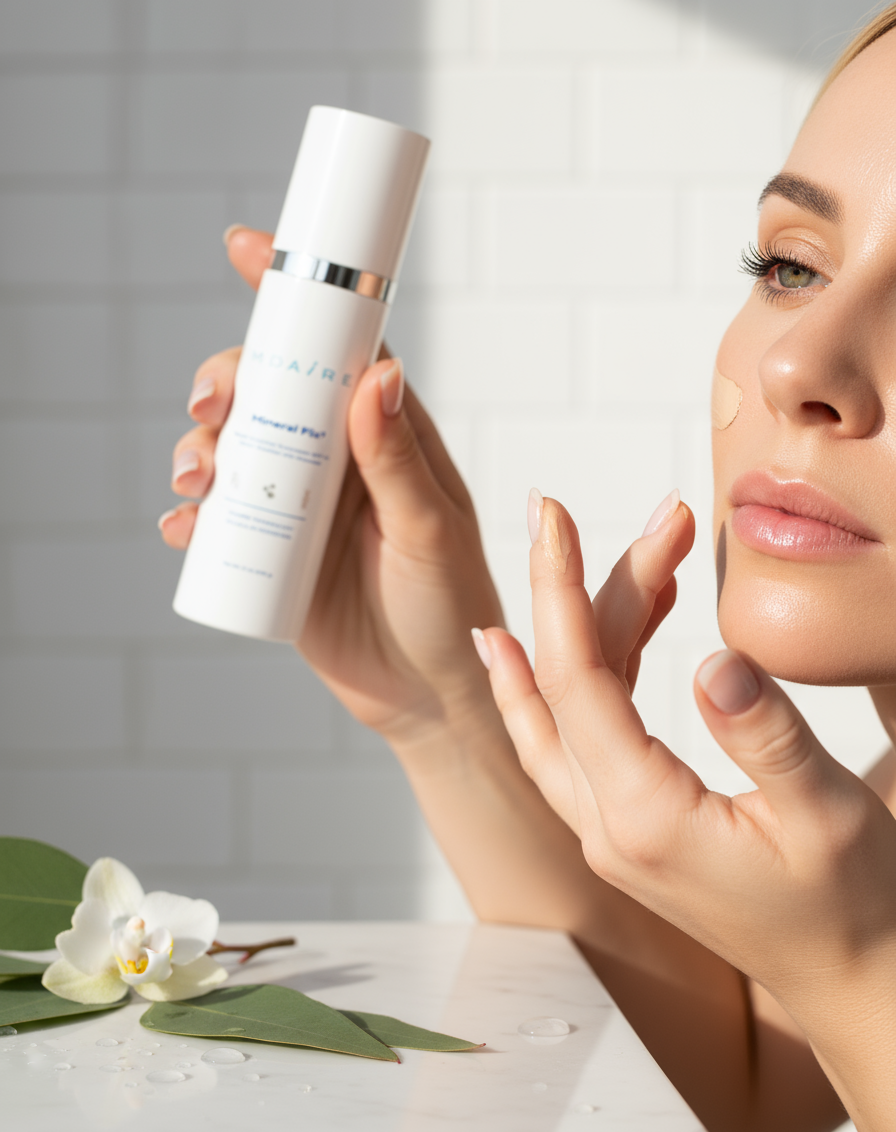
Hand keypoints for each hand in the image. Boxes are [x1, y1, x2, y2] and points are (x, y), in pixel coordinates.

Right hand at [160, 227, 502, 743]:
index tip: (246, 249)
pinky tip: (184, 528)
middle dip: (226, 386)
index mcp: (387, 434)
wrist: (427, 695)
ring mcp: (301, 505)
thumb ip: (399, 461)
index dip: (294, 298)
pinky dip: (193, 517)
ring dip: (199, 450)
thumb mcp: (430, 532)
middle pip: (269, 393)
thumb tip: (376, 373)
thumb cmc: (450, 608)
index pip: (339, 348)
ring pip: (235, 450)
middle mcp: (339, 459)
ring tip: (195, 480)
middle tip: (208, 412)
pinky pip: (220, 521)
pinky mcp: (272, 553)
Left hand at [476, 491, 895, 1028]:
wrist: (857, 986)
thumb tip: (714, 658)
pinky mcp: (626, 834)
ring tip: (617, 557)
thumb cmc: (856, 908)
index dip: (561, 588)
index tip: (552, 514)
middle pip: (562, 686)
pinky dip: (570, 682)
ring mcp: (608, 835)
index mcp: (645, 819)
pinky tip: (567, 640)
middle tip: (613, 518)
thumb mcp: (828, 817)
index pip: (576, 681)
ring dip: (577, 631)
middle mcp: (606, 828)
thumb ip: (767, 736)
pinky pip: (572, 744)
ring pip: (558, 714)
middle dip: (581, 591)